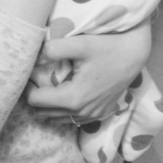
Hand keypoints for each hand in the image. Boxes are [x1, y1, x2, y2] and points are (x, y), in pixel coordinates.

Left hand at [26, 22, 151, 123]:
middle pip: (43, 112)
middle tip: (33, 76)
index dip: (27, 85)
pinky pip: (71, 119)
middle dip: (35, 95)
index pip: (35, 100)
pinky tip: (62, 91)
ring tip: (45, 83)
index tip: (27, 71)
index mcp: (74, 98)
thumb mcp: (79, 43)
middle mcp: (82, 112)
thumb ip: (53, 49)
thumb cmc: (107, 46)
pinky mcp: (99, 114)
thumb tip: (32, 57)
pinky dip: (62, 109)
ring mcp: (92, 116)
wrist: (135, 54)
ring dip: (48, 104)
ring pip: (57, 118)